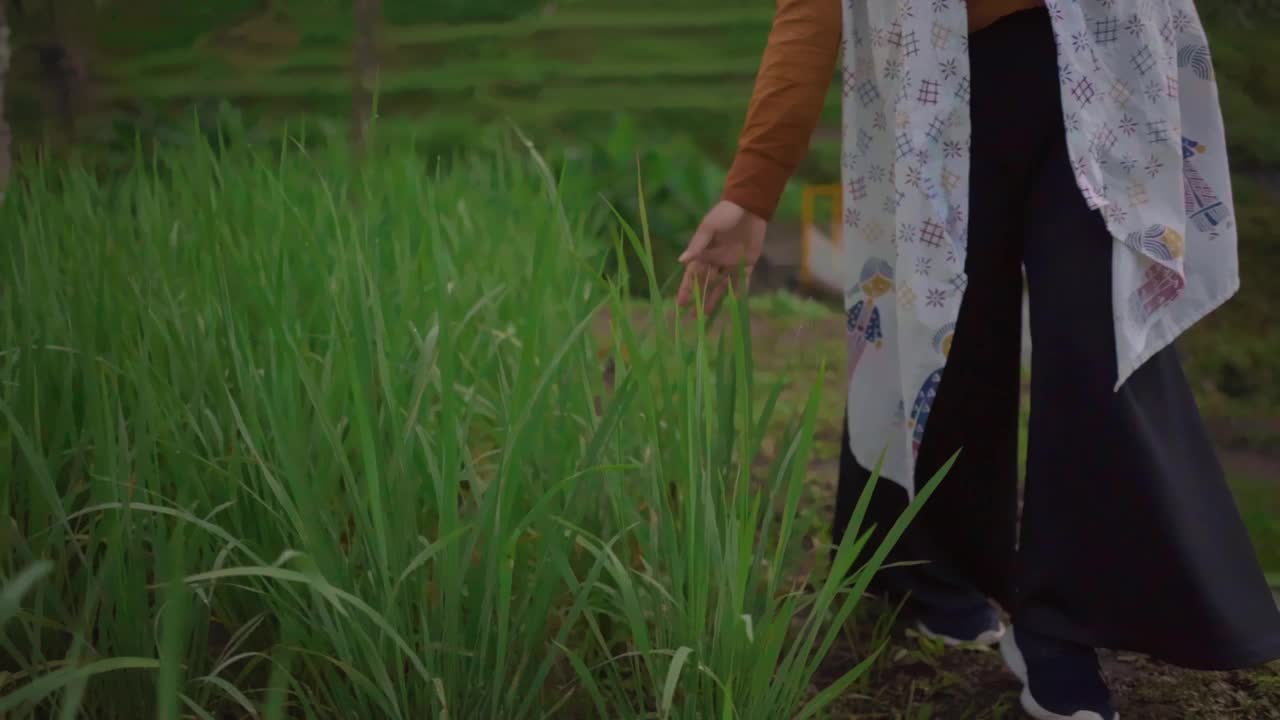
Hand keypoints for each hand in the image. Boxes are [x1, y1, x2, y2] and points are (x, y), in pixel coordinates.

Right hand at [676, 200, 766, 315]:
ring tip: (708, 314)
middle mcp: (717, 260)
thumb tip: (682, 261)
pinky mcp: (748, 262)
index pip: (693, 275)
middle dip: (700, 299)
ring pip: (723, 285)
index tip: (681, 304)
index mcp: (705, 252)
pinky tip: (735, 302)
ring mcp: (732, 262)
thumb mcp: (709, 228)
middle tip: (694, 317)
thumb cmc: (725, 214)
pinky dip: (740, 290)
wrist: (749, 205)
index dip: (687, 289)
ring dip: (716, 299)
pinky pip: (743, 280)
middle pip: (707, 284)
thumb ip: (697, 245)